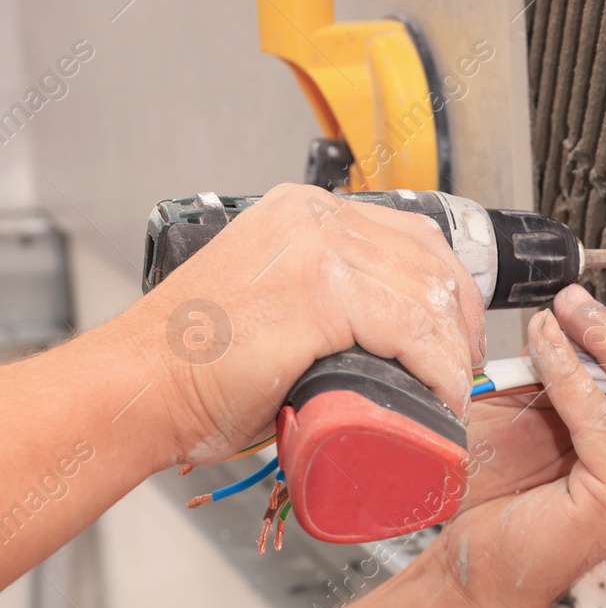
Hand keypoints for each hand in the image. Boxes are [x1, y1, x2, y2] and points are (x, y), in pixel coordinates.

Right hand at [130, 183, 486, 464]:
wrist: (141, 384)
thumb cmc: (198, 363)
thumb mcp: (276, 303)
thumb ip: (328, 296)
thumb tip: (389, 332)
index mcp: (304, 213)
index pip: (414, 237)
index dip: (451, 291)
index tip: (459, 337)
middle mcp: (314, 219)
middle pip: (431, 262)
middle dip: (461, 323)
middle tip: (463, 371)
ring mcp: (317, 250)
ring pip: (429, 297)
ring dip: (453, 354)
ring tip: (449, 393)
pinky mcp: (321, 293)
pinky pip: (413, 330)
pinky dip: (437, 368)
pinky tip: (438, 394)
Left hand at [429, 284, 605, 607]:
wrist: (471, 567)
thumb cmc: (497, 500)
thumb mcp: (525, 416)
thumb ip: (547, 375)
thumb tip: (551, 319)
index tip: (571, 300)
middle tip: (573, 301)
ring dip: (605, 346)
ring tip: (560, 316)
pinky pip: (605, 423)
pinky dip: (574, 380)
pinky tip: (545, 351)